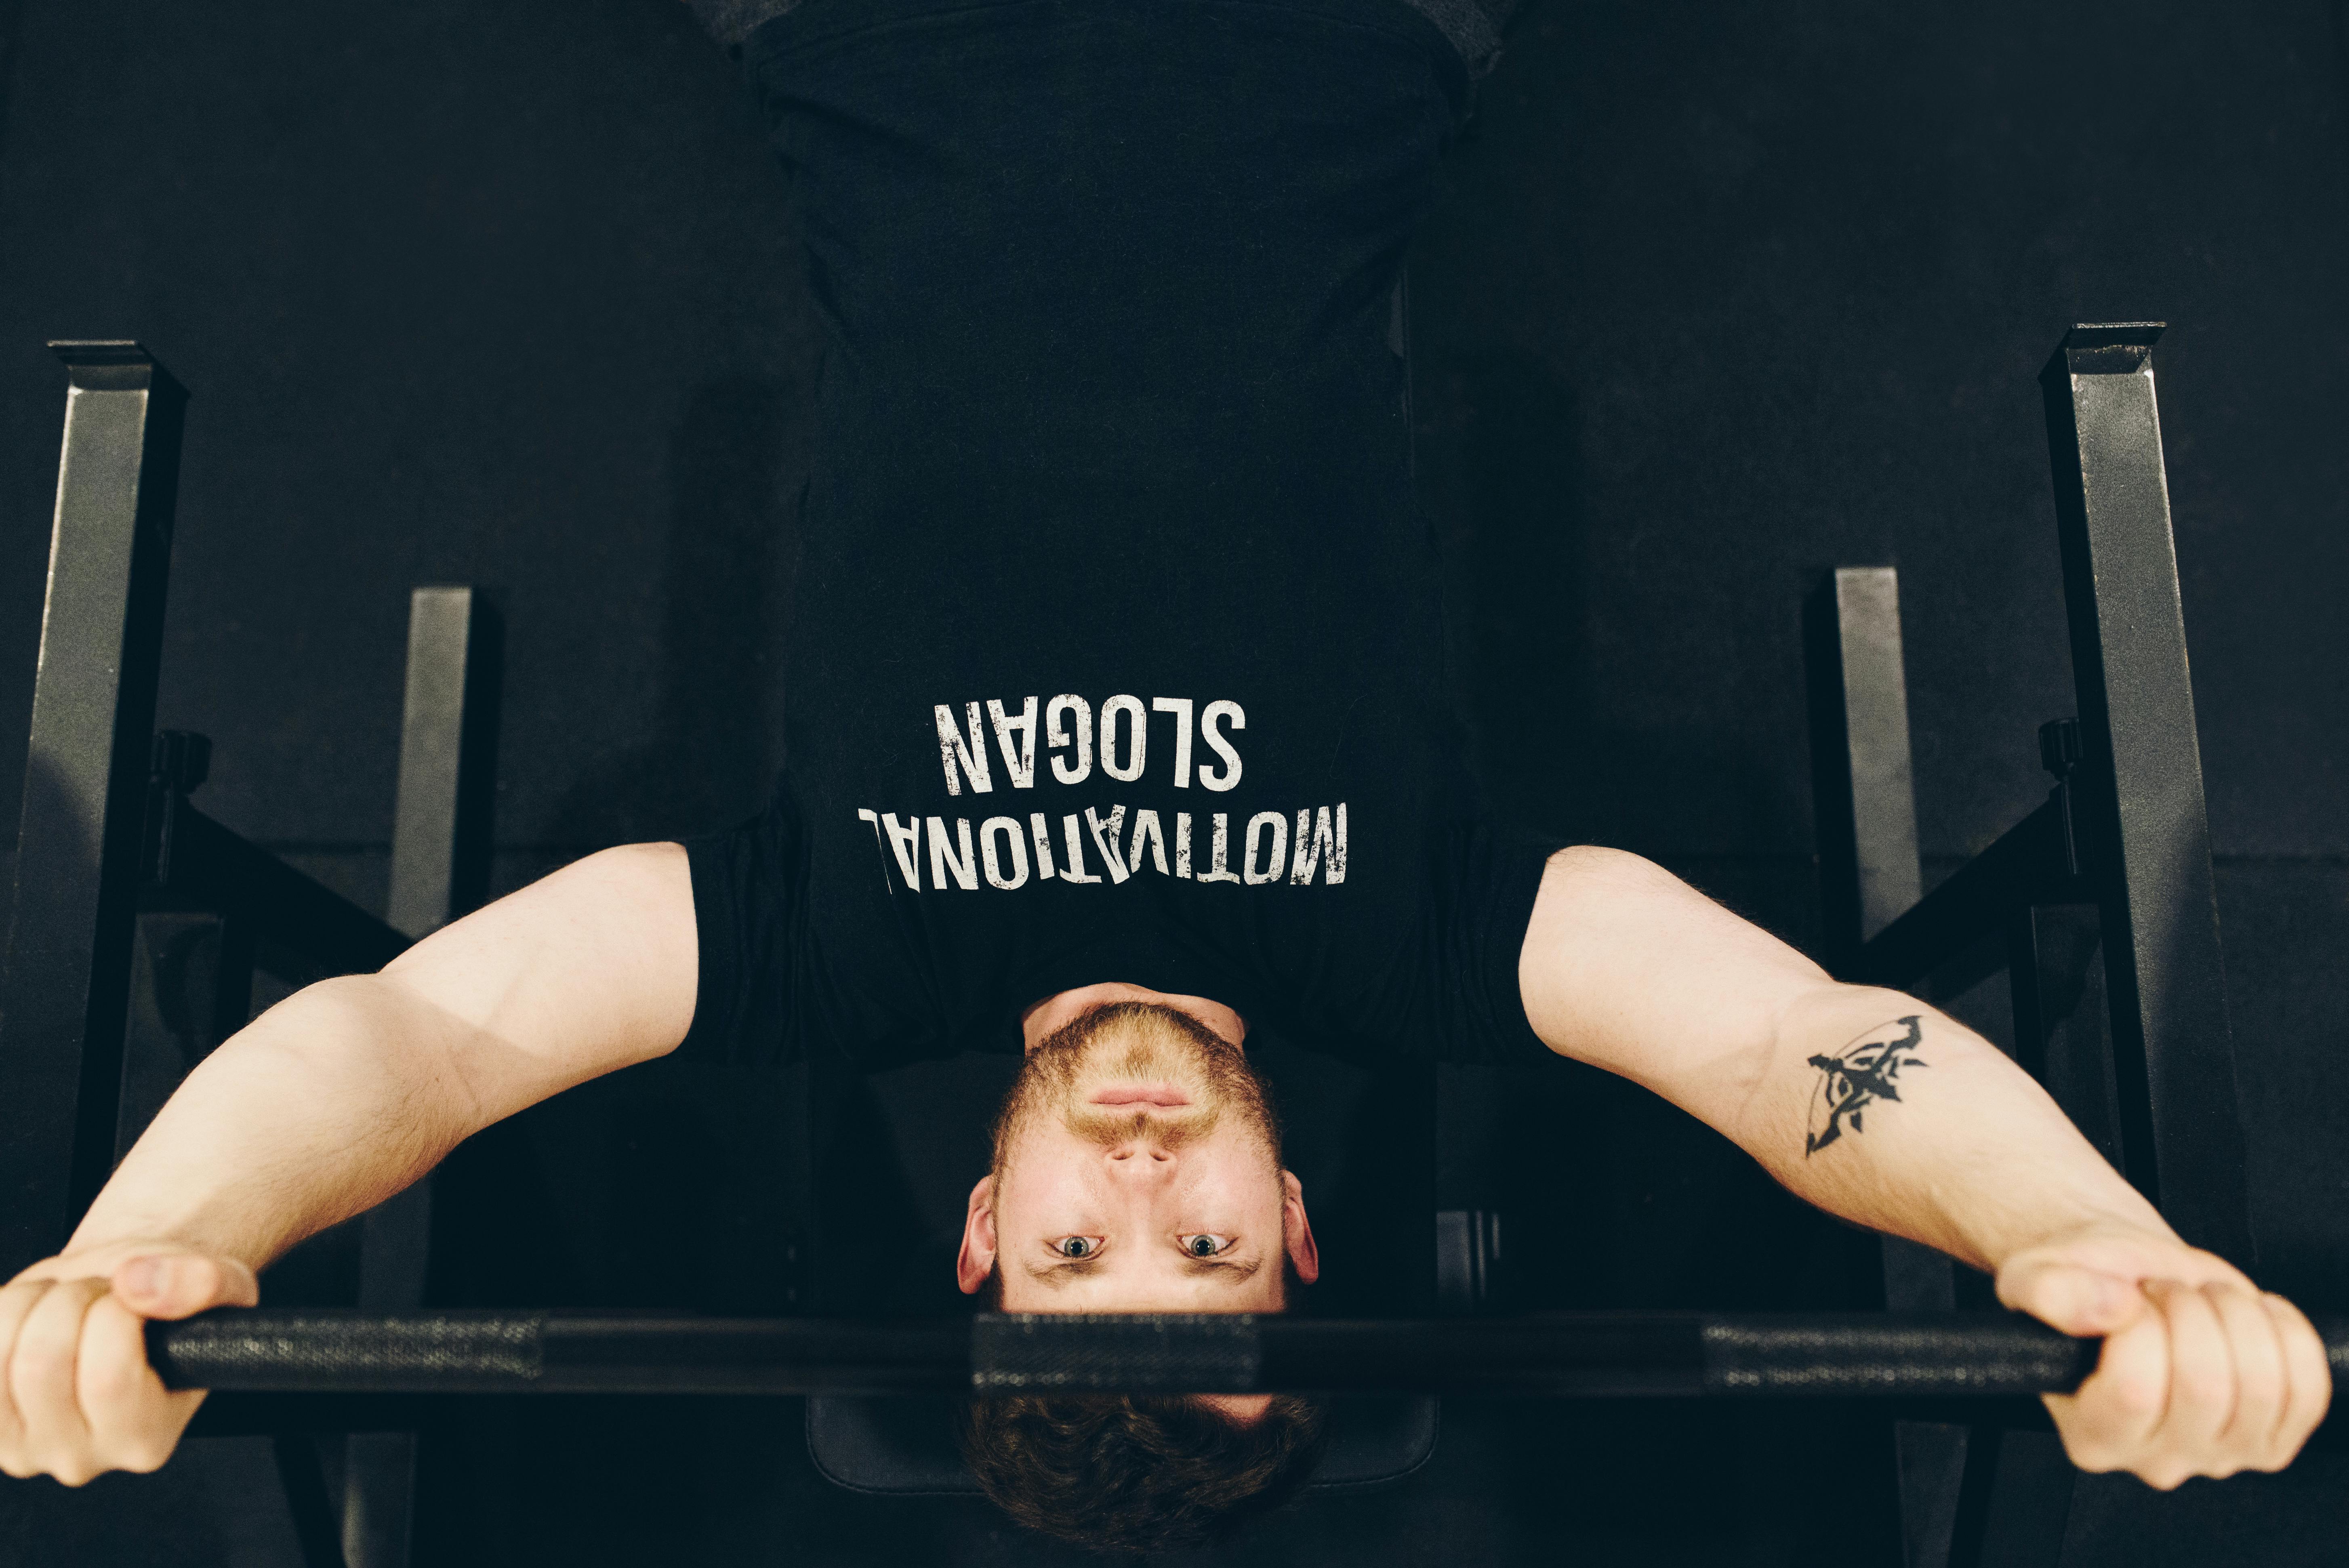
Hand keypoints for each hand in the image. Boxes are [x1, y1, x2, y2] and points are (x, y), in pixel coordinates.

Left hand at [0, 1241, 257, 1485]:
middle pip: (43, 1364)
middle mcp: (80, 1458)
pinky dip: (6, 1310)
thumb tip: (137, 1285)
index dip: (116, 1312)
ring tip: (69, 1301)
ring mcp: (20, 1447)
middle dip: (72, 1299)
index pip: (109, 1378)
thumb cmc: (170, 1306)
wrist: (124, 1307)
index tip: (137, 1296)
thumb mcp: (224, 1283)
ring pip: (0, 1357)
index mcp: (145, 1439)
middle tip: (102, 1294)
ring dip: (34, 1301)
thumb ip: (203, 1282)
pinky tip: (36, 1316)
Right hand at [1997, 1225, 2330, 1487]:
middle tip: (2164, 1293)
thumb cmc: (2085, 1286)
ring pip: (2261, 1385)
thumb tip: (2110, 1310)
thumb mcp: (2035, 1275)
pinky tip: (2246, 1316)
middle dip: (2190, 1311)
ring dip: (2235, 1315)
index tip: (2126, 1297)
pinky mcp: (2273, 1440)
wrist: (2131, 1283)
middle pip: (2204, 1388)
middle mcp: (2156, 1460)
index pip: (2133, 1391)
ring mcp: (2222, 1455)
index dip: (2139, 1325)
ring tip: (2202, 1301)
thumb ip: (2048, 1292)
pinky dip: (2285, 1333)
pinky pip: (2308, 1389)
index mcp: (2092, 1434)